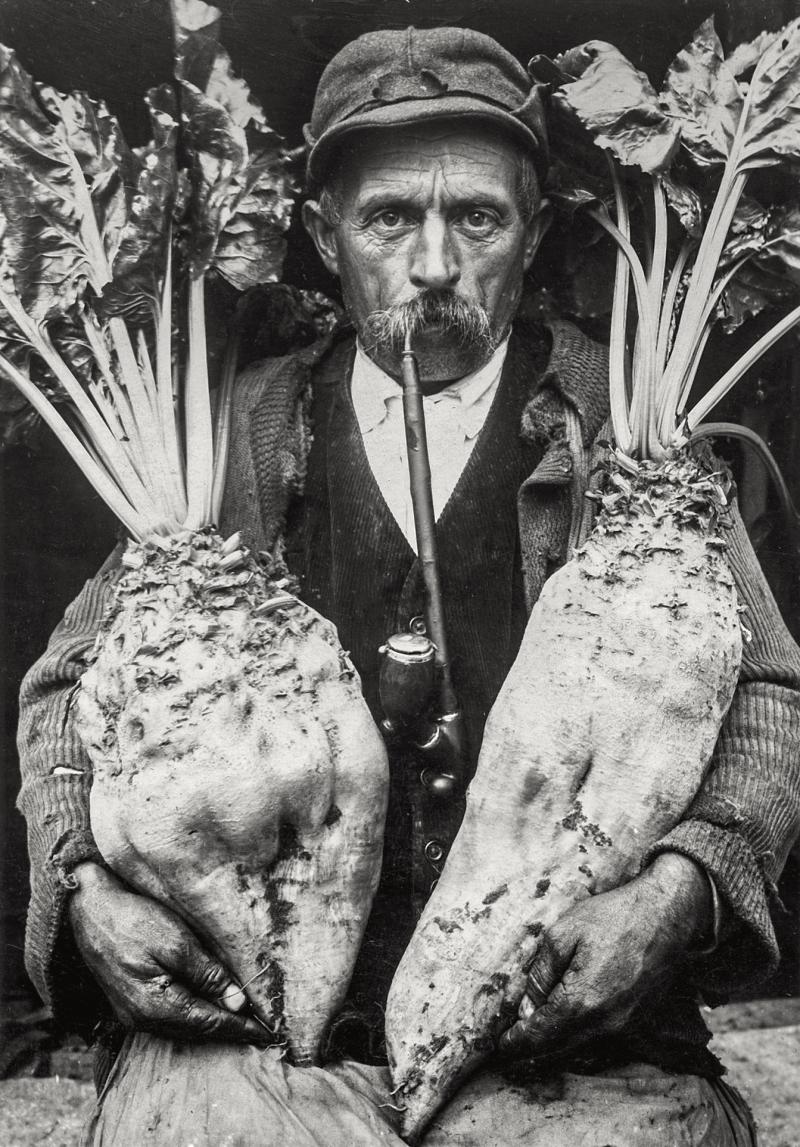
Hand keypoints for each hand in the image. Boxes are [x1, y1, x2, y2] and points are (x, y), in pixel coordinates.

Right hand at [68, 862, 267, 1044]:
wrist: (89, 910)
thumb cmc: (133, 920)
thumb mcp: (177, 942)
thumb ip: (207, 975)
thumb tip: (237, 1003)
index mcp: (156, 1007)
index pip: (210, 1024)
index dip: (241, 1029)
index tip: (269, 1034)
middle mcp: (143, 1019)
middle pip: (197, 1031)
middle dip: (230, 1029)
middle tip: (262, 1030)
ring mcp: (133, 1014)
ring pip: (183, 1027)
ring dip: (212, 1023)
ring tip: (242, 1020)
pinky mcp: (130, 1003)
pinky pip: (170, 1018)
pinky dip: (193, 1015)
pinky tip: (208, 1006)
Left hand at [498, 853, 711, 1058]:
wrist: (666, 916)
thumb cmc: (613, 917)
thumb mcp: (563, 933)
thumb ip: (541, 973)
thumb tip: (526, 1005)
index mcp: (581, 1001)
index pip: (539, 1035)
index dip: (517, 1043)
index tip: (499, 1045)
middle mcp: (605, 1023)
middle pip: (559, 1047)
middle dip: (532, 1047)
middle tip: (510, 1044)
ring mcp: (624, 1025)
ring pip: (579, 1044)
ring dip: (554, 1042)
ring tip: (532, 1034)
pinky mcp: (637, 1020)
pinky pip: (599, 1036)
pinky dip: (578, 1034)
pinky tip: (565, 1022)